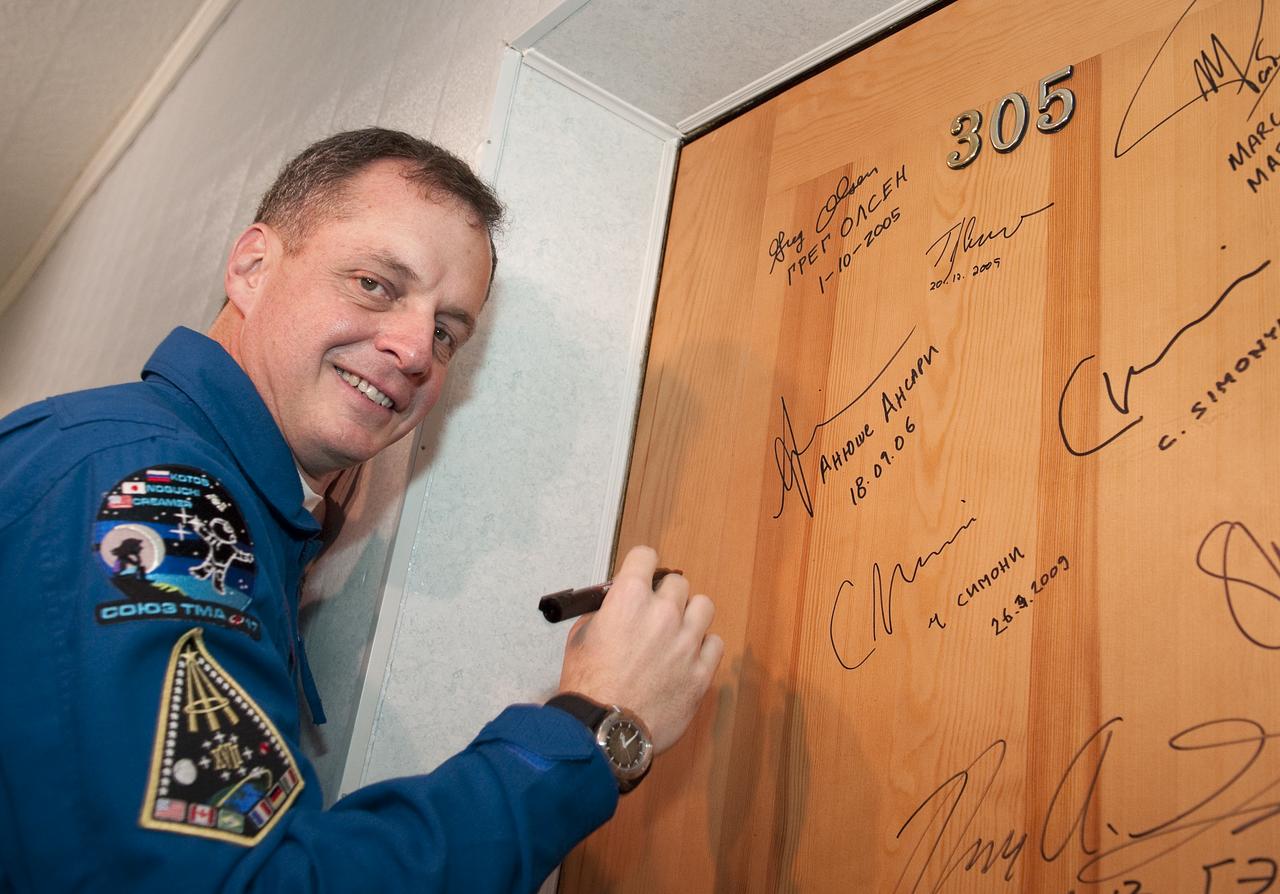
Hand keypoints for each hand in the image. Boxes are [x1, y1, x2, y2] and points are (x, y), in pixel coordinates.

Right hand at [557, 545, 723, 753]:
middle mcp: (662, 613)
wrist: (603, 729)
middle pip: (677, 582)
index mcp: (628, 598)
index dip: (642, 565)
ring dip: (690, 615)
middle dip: (665, 595)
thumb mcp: (581, 637)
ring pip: (704, 606)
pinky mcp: (701, 671)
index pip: (646, 556)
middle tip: (655, 614)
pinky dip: (704, 647)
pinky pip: (716, 643)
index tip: (643, 574)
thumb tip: (615, 606)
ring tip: (677, 633)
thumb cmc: (588, 687)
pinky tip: (688, 657)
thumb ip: (604, 613)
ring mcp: (686, 641)